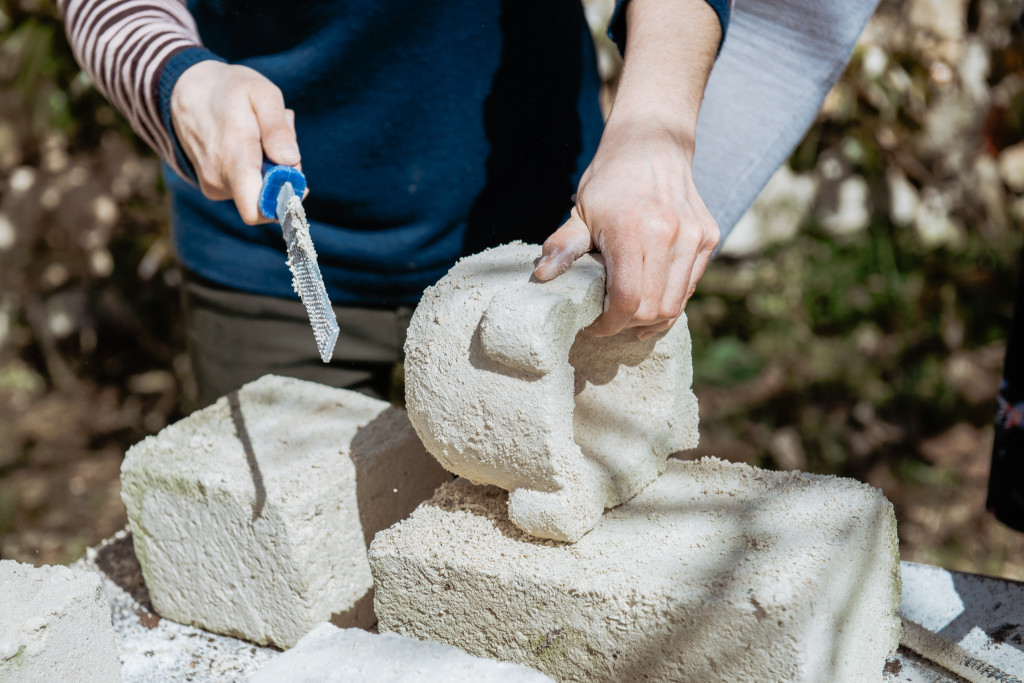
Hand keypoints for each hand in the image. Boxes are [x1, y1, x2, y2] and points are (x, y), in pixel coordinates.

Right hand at [170, 61, 301, 224]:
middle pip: (268, 198)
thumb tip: (290, 160)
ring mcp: (213, 184)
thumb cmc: (228, 89)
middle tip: (279, 139)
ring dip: (269, 168)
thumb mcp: (261, 94)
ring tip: (259, 134)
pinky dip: (255, 168)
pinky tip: (248, 142)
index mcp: (234, 158)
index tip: (297, 181)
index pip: (255, 210)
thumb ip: (278, 129)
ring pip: (258, 191)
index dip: (282, 203)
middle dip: (283, 174)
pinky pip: (245, 186)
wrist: (185, 89)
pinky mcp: (212, 186)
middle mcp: (219, 179)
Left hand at [534, 118, 718, 339]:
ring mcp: (694, 236)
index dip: (610, 323)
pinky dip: (670, 300)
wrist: (653, 143)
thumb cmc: (610, 180)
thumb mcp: (581, 212)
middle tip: (609, 318)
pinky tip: (650, 297)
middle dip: (628, 323)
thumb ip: (563, 246)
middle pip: (653, 309)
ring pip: (675, 304)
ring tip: (629, 312)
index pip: (628, 300)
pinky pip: (690, 286)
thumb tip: (542, 275)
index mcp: (632, 230)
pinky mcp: (709, 238)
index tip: (595, 324)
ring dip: (651, 317)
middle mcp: (669, 234)